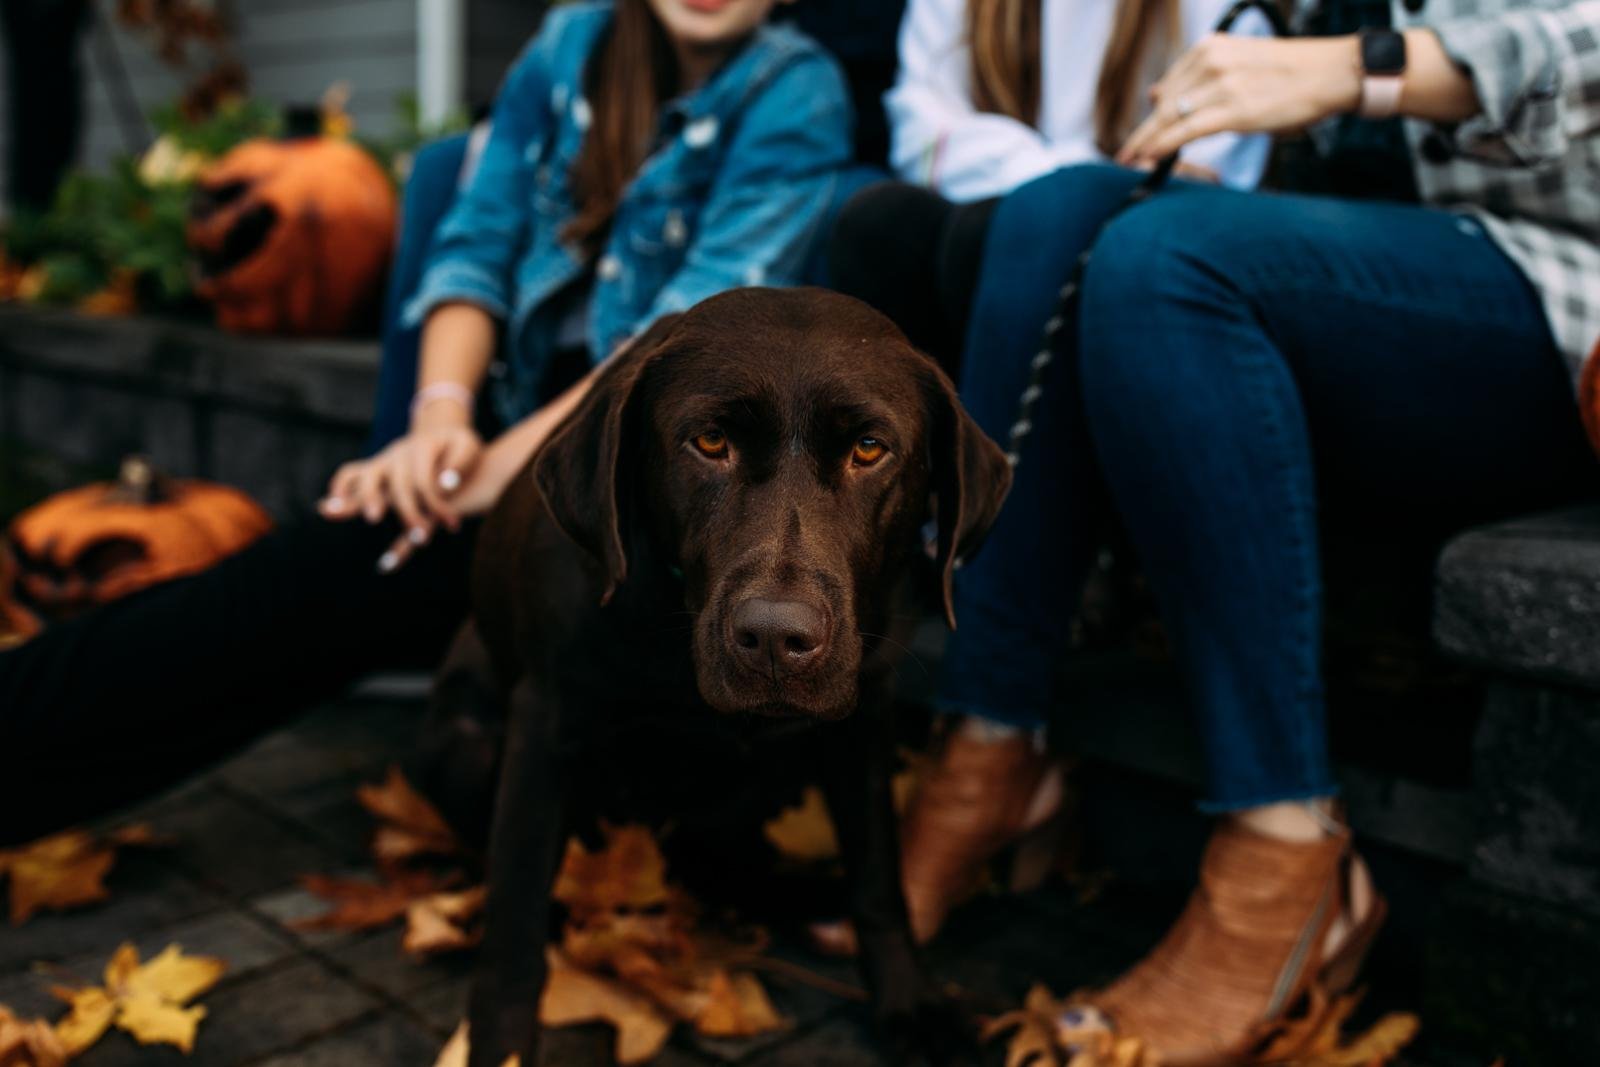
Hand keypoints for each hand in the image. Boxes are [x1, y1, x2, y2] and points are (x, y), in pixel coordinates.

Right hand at [320, 421, 482, 534]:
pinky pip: (351, 473)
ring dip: (362, 498)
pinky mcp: (375, 469)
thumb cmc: (457, 444)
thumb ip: (460, 461)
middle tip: (421, 537)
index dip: (439, 506)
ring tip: (355, 515)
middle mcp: (398, 454)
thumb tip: (446, 484)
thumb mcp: (468, 446)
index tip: (454, 525)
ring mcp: (383, 461)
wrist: (440, 433)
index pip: (426, 482)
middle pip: (397, 484)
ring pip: (365, 476)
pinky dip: (342, 486)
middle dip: (408, 512)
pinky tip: (330, 506)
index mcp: (421, 447)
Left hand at [1118, 35, 1361, 167]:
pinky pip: (1186, 130)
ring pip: (1171, 118)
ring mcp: (1221, 85)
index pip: (1169, 84)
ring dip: (1148, 142)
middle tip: (1124, 153)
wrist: (1331, 72)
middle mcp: (1211, 61)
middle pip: (1164, 104)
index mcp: (1210, 47)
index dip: (1152, 114)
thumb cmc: (1289, 75)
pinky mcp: (1233, 109)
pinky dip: (1163, 145)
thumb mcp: (1239, 63)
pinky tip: (1148, 156)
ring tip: (1131, 160)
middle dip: (1143, 132)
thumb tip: (1158, 95)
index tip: (1139, 134)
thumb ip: (1200, 78)